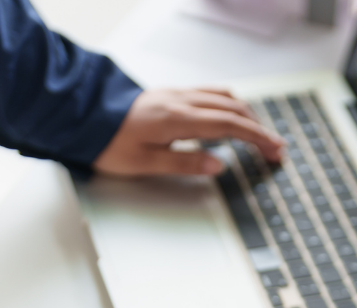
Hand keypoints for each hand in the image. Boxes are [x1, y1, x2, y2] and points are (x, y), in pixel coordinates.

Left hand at [93, 87, 284, 176]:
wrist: (82, 117)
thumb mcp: (145, 162)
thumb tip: (218, 165)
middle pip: (233, 108)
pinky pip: (210, 94)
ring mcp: (176, 95)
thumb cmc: (108, 142)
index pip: (229, 125)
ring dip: (247, 114)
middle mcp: (180, 101)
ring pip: (224, 97)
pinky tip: (231, 117)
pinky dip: (230, 105)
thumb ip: (185, 163)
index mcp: (177, 118)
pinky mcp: (170, 95)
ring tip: (259, 134)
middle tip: (274, 149)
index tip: (274, 151)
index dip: (257, 138)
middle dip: (259, 128)